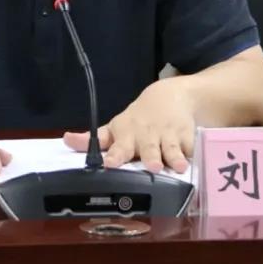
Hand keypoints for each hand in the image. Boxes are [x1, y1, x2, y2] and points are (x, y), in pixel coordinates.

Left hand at [63, 78, 195, 172]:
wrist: (170, 97)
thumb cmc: (137, 121)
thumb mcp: (115, 128)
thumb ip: (92, 140)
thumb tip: (66, 139)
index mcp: (126, 135)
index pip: (118, 146)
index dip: (115, 155)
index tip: (111, 163)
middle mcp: (146, 136)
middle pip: (148, 148)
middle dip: (150, 156)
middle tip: (153, 166)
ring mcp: (168, 136)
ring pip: (171, 148)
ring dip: (174, 157)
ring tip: (178, 166)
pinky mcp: (188, 136)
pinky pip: (191, 148)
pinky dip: (193, 154)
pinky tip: (196, 161)